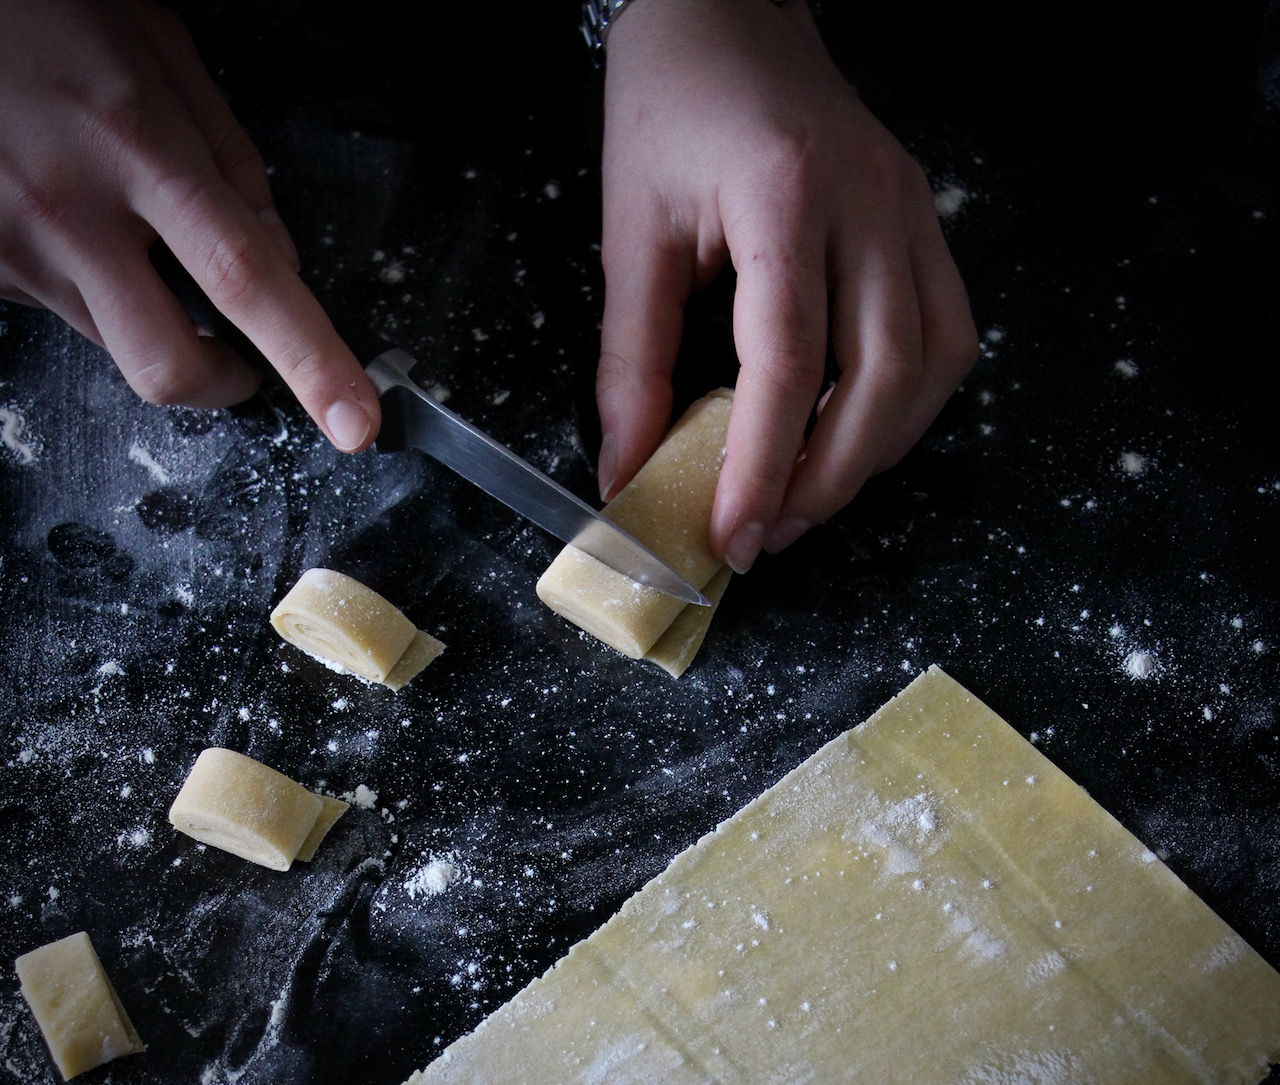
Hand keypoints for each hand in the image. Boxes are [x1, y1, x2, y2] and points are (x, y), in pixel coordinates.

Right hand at [0, 0, 377, 449]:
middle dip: (222, 383)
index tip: (353, 420)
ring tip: (127, 235)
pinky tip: (72, 225)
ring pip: (116, 346)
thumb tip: (285, 261)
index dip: (310, 360)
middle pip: (169, 363)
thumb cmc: (43, 12)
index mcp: (136, 142)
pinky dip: (92, 290)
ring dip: (151, 319)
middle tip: (240, 359)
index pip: (244, 278)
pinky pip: (62, 314)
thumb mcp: (159, 53)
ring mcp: (14, 241)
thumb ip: (234, 162)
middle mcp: (69, 204)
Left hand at [596, 0, 977, 570]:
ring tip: (810, 496)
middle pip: (882, 375)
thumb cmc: (669, 112)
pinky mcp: (922, 221)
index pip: (788, 360)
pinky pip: (947, 334)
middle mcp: (868, 202)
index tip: (734, 534)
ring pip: (932, 363)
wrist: (725, 17)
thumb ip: (631, 361)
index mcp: (782, 196)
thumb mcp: (630, 236)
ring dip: (878, 450)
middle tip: (772, 532)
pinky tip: (859, 433)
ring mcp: (909, 210)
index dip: (762, 464)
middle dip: (829, 478)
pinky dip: (911, 404)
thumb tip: (627, 470)